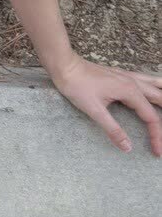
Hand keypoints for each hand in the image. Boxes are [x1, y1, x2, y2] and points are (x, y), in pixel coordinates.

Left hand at [47, 53, 161, 155]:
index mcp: (130, 91)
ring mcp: (128, 76)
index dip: (157, 136)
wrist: (65, 66)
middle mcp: (133, 82)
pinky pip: (146, 79)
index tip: (157, 151)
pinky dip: (156, 86)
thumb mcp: (94, 111)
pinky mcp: (121, 75)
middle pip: (160, 100)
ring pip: (156, 85)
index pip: (151, 117)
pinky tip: (156, 89)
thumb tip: (127, 147)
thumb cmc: (77, 86)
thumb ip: (112, 129)